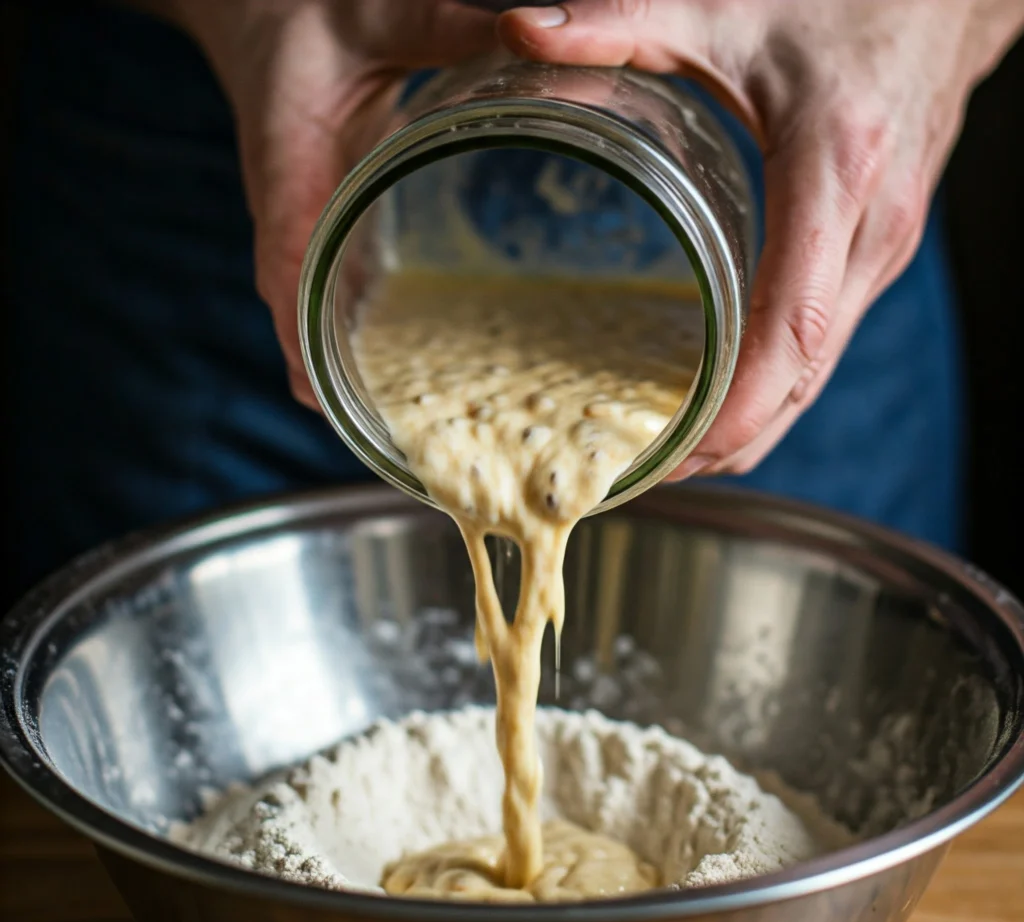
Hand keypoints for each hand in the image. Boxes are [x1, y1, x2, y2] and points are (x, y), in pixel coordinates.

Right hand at [166, 0, 497, 405]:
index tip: (322, 396)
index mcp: (290, 170)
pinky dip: (357, 336)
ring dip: (344, 368)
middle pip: (297, 318)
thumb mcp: (371, 15)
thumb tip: (528, 34)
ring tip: (403, 423)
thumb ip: (439, 23)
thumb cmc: (301, 12)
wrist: (255, 14)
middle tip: (389, 436)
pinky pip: (331, 292)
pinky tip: (404, 365)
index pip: (284, 268)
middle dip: (330, 379)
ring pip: (312, 316)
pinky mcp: (323, 225)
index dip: (300, 336)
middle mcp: (291, 213)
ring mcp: (305, 226)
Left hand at [500, 0, 1023, 475]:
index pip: (791, 329)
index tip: (677, 456)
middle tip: (648, 476)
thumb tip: (522, 30)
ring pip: (818, 375)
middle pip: (804, 377)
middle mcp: (868, 232)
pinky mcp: (873, 256)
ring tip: (674, 456)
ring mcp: (879, 252)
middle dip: (729, 441)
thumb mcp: (727, 5)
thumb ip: (624, 21)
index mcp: (833, 174)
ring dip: (752, 426)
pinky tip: (721, 402)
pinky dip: (773, 389)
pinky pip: (823, 347)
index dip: (738, 408)